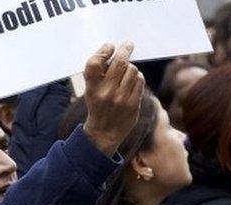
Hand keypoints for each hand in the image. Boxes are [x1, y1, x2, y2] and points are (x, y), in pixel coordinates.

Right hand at [81, 42, 145, 156]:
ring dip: (130, 67)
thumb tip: (114, 52)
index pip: (94, 63)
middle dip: (125, 50)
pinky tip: (131, 81)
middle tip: (128, 44)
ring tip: (125, 72)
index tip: (109, 46)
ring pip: (132, 70)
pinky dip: (137, 77)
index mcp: (92, 89)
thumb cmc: (98, 106)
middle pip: (119, 63)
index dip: (103, 51)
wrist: (104, 133)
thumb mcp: (91, 91)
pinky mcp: (133, 103)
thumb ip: (99, 74)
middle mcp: (106, 93)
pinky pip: (139, 80)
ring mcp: (121, 99)